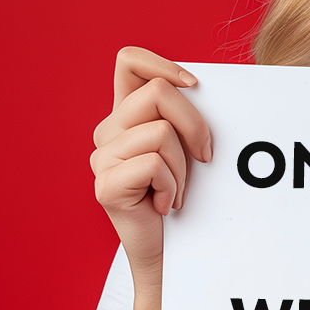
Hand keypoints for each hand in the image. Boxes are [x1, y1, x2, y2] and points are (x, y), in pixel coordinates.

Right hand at [90, 47, 211, 296]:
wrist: (174, 248)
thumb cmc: (189, 192)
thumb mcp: (190, 142)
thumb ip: (186, 111)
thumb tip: (208, 85)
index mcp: (127, 114)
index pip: (128, 61)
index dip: (162, 63)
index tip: (196, 86)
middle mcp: (108, 131)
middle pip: (158, 92)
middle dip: (195, 125)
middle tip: (202, 159)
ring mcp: (102, 158)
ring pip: (161, 132)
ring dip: (183, 165)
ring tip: (176, 187)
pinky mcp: (105, 185)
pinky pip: (153, 165)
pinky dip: (172, 185)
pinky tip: (164, 203)